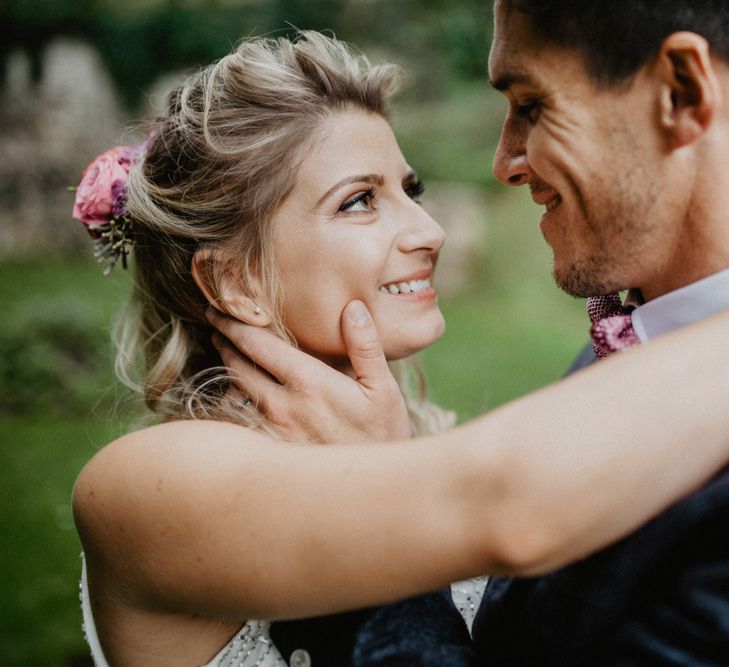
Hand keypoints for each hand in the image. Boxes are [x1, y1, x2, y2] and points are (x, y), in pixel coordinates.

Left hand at [207, 301, 410, 442]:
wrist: (371, 491)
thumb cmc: (382, 436)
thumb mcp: (383, 389)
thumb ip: (366, 346)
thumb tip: (353, 307)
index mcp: (308, 382)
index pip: (256, 344)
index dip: (233, 323)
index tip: (219, 310)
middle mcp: (281, 406)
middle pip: (236, 365)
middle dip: (224, 343)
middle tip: (218, 329)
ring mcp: (270, 432)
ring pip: (230, 394)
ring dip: (225, 374)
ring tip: (225, 359)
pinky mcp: (266, 453)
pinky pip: (236, 423)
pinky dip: (231, 404)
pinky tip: (236, 397)